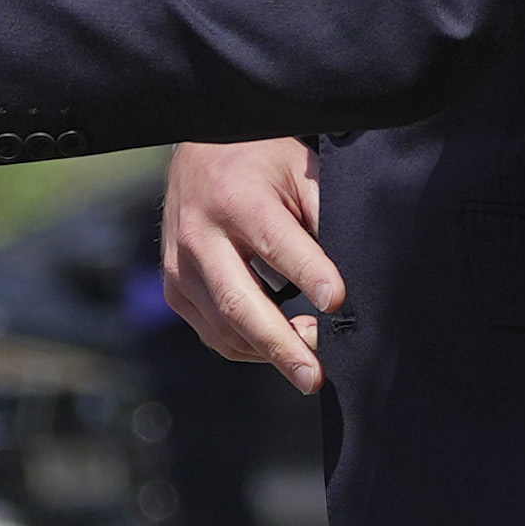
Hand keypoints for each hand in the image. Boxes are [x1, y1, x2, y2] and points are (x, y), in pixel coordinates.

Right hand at [162, 138, 335, 394]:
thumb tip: (348, 277)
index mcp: (235, 199)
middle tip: (314, 376)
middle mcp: (198, 235)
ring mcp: (180, 267)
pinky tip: (281, 346)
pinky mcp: (175, 290)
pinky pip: (215, 333)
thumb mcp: (301, 171)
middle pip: (239, 302)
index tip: (337, 302)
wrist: (200, 149)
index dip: (308, 273)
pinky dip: (250, 347)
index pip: (275, 244)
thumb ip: (324, 215)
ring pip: (225, 328)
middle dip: (281, 345)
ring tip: (312, 362)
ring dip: (271, 350)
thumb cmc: (261, 162)